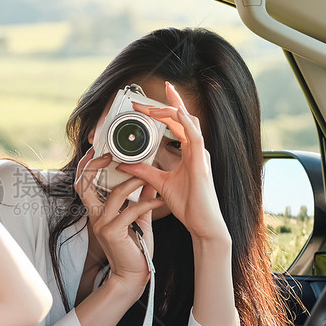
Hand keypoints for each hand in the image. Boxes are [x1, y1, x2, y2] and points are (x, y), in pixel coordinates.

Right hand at [74, 147, 163, 298]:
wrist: (133, 276)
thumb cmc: (134, 249)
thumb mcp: (138, 219)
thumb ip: (141, 200)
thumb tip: (150, 181)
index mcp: (97, 211)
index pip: (83, 183)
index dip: (87, 165)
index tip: (99, 151)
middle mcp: (95, 216)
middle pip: (84, 183)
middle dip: (96, 165)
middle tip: (113, 154)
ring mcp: (102, 224)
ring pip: (114, 194)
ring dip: (133, 182)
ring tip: (148, 176)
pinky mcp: (113, 232)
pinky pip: (130, 211)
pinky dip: (146, 203)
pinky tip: (160, 201)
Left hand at [118, 81, 228, 243]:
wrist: (202, 224)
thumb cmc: (188, 205)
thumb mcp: (159, 183)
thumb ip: (144, 171)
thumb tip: (124, 163)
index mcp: (189, 152)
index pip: (177, 123)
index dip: (163, 109)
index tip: (144, 104)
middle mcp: (196, 149)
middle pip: (183, 117)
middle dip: (165, 104)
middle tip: (142, 101)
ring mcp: (200, 155)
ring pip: (189, 122)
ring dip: (171, 110)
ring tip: (152, 106)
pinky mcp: (201, 164)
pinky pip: (195, 138)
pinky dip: (186, 124)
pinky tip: (176, 113)